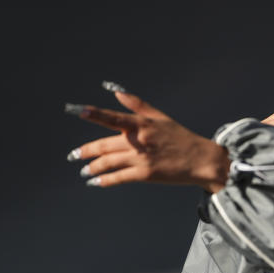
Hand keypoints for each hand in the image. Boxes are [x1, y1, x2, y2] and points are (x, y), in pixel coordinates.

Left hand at [68, 90, 229, 192]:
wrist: (200, 160)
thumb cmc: (180, 137)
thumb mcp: (160, 116)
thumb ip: (136, 104)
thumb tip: (114, 90)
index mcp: (142, 124)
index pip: (113, 117)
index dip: (95, 114)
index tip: (79, 111)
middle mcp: (139, 140)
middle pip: (105, 145)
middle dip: (86, 151)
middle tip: (73, 155)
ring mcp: (141, 158)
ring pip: (109, 163)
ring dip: (93, 167)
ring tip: (84, 170)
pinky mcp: (145, 174)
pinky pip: (119, 178)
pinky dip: (105, 180)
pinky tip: (95, 182)